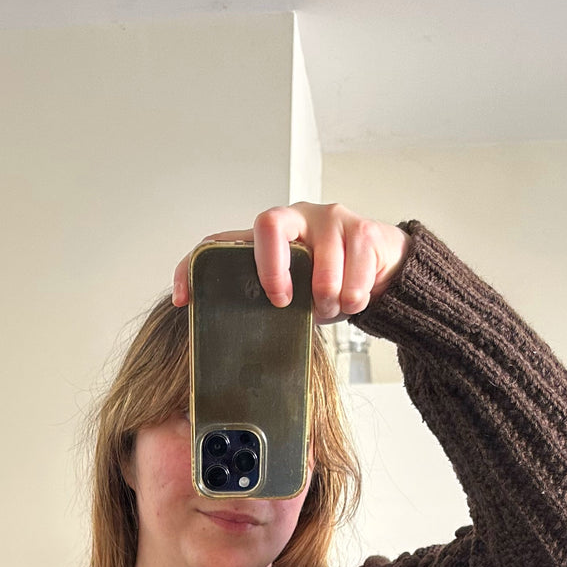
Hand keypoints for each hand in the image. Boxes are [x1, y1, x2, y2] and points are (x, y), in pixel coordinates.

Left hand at [172, 201, 409, 323]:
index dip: (193, 268)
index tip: (183, 301)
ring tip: (331, 305)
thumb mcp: (293, 294)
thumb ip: (266, 304)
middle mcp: (294, 217)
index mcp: (268, 237)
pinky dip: (353, 299)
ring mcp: (329, 218)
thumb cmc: (329, 282)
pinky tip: (353, 298)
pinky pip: (353, 278)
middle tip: (282, 302)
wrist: (383, 267)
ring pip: (322, 267)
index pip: (218, 243)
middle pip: (269, 226)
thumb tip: (234, 348)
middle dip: (274, 269)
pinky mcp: (362, 229)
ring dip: (328, 300)